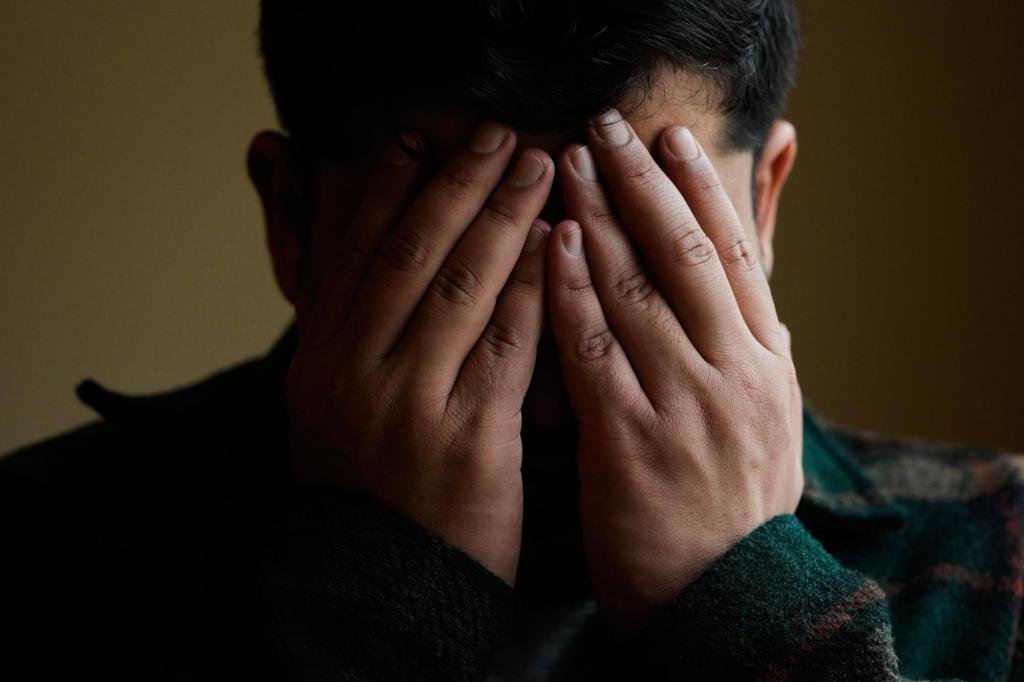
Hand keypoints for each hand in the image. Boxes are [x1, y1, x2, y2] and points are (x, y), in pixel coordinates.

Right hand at [286, 122, 553, 583]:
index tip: (423, 140)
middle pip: (412, 255)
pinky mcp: (467, 438)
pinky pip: (508, 344)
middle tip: (500, 134)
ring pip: (462, 288)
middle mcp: (352, 374)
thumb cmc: (369, 491)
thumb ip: (350, 333)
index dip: (391, 189)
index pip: (354, 254)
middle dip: (459, 186)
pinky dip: (535, 287)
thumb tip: (372, 253)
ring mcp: (407, 405)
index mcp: (318, 359)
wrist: (387, 584)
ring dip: (505, 218)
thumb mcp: (330, 408)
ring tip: (542, 169)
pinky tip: (560, 246)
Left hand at [546, 111, 803, 630]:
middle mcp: (735, 372)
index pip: (736, 257)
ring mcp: (686, 403)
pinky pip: (595, 348)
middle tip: (606, 127)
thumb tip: (764, 303)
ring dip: (601, 219)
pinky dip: (572, 291)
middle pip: (685, 254)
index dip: (701, 190)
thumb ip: (763, 359)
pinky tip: (552, 247)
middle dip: (643, 183)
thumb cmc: (737, 511)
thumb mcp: (774, 426)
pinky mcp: (630, 439)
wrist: (724, 597)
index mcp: (769, 365)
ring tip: (568, 167)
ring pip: (639, 289)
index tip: (668, 140)